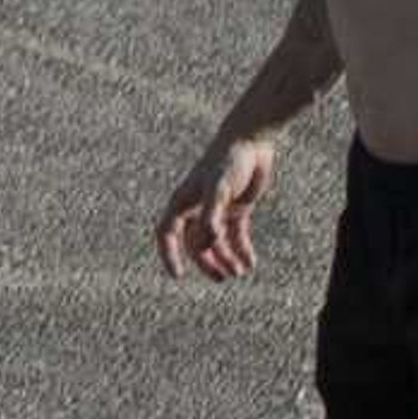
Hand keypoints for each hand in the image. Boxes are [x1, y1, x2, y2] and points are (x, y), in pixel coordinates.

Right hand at [156, 135, 275, 279]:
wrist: (250, 140)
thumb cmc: (229, 161)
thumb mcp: (219, 188)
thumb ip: (211, 215)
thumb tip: (207, 242)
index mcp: (183, 201)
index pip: (167, 233)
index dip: (169, 254)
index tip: (178, 275)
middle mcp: (196, 207)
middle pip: (195, 243)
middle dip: (206, 262)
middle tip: (222, 278)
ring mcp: (216, 208)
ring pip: (215, 242)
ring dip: (225, 259)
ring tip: (239, 272)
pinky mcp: (236, 207)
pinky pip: (235, 235)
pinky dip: (241, 249)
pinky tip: (250, 262)